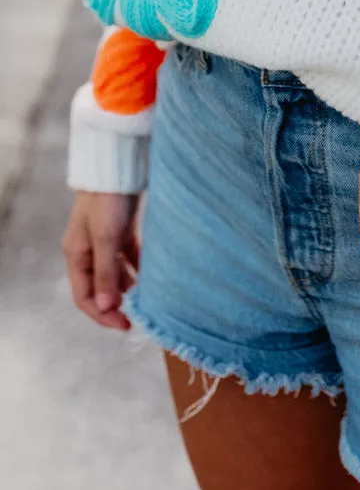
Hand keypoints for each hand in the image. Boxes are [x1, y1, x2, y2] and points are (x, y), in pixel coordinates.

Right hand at [62, 191, 139, 330]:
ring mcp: (105, 239)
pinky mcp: (121, 229)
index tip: (126, 325)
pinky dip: (139, 266)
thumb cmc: (108, 200)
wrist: (118, 164)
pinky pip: (129, 255)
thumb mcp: (106, 239)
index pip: (84, 297)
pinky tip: (153, 274)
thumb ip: (106, 273)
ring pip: (117, 272)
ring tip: (149, 297)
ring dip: (130, 286)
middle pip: (101, 287)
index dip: (103, 315)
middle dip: (118, 303)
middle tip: (139, 316)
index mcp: (76, 255)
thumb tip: (106, 307)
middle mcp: (88, 250)